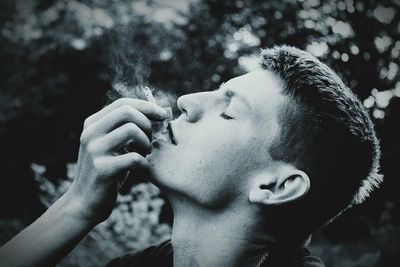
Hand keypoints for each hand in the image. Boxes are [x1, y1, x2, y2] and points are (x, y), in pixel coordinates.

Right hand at [65, 98, 166, 223]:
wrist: (85, 203)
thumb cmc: (108, 171)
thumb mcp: (114, 145)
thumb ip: (128, 128)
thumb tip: (160, 111)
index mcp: (92, 124)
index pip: (122, 103)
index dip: (146, 107)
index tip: (162, 115)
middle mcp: (90, 133)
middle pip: (127, 112)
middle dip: (147, 123)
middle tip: (150, 139)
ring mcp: (94, 151)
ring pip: (131, 130)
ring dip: (146, 142)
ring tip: (145, 154)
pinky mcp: (102, 169)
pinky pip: (134, 157)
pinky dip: (144, 163)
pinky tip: (142, 169)